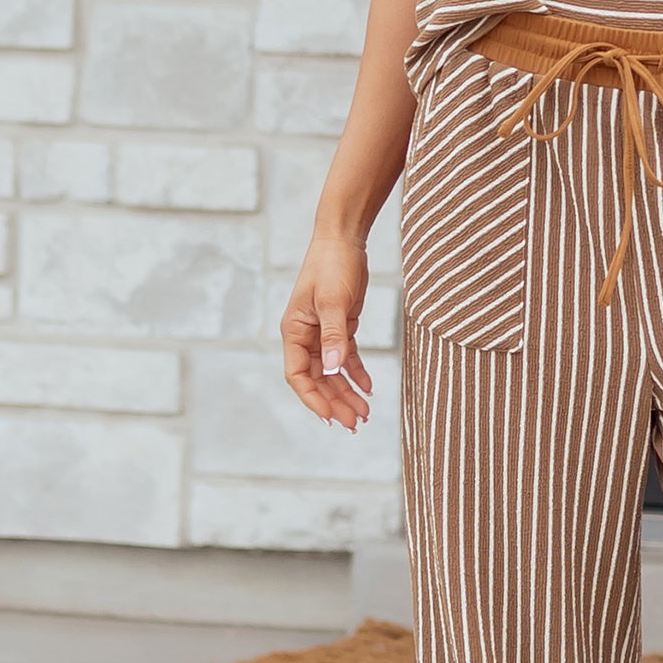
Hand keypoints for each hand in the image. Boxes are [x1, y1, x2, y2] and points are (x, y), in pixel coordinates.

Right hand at [281, 233, 373, 431]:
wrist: (344, 239)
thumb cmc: (332, 265)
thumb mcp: (334, 301)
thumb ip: (334, 335)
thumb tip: (333, 370)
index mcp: (294, 332)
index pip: (298, 376)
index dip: (313, 400)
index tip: (331, 419)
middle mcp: (305, 336)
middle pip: (318, 380)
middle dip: (335, 403)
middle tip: (356, 423)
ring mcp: (323, 333)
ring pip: (333, 372)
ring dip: (346, 393)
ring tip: (366, 413)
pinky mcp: (341, 326)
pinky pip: (346, 357)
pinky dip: (356, 373)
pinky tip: (368, 388)